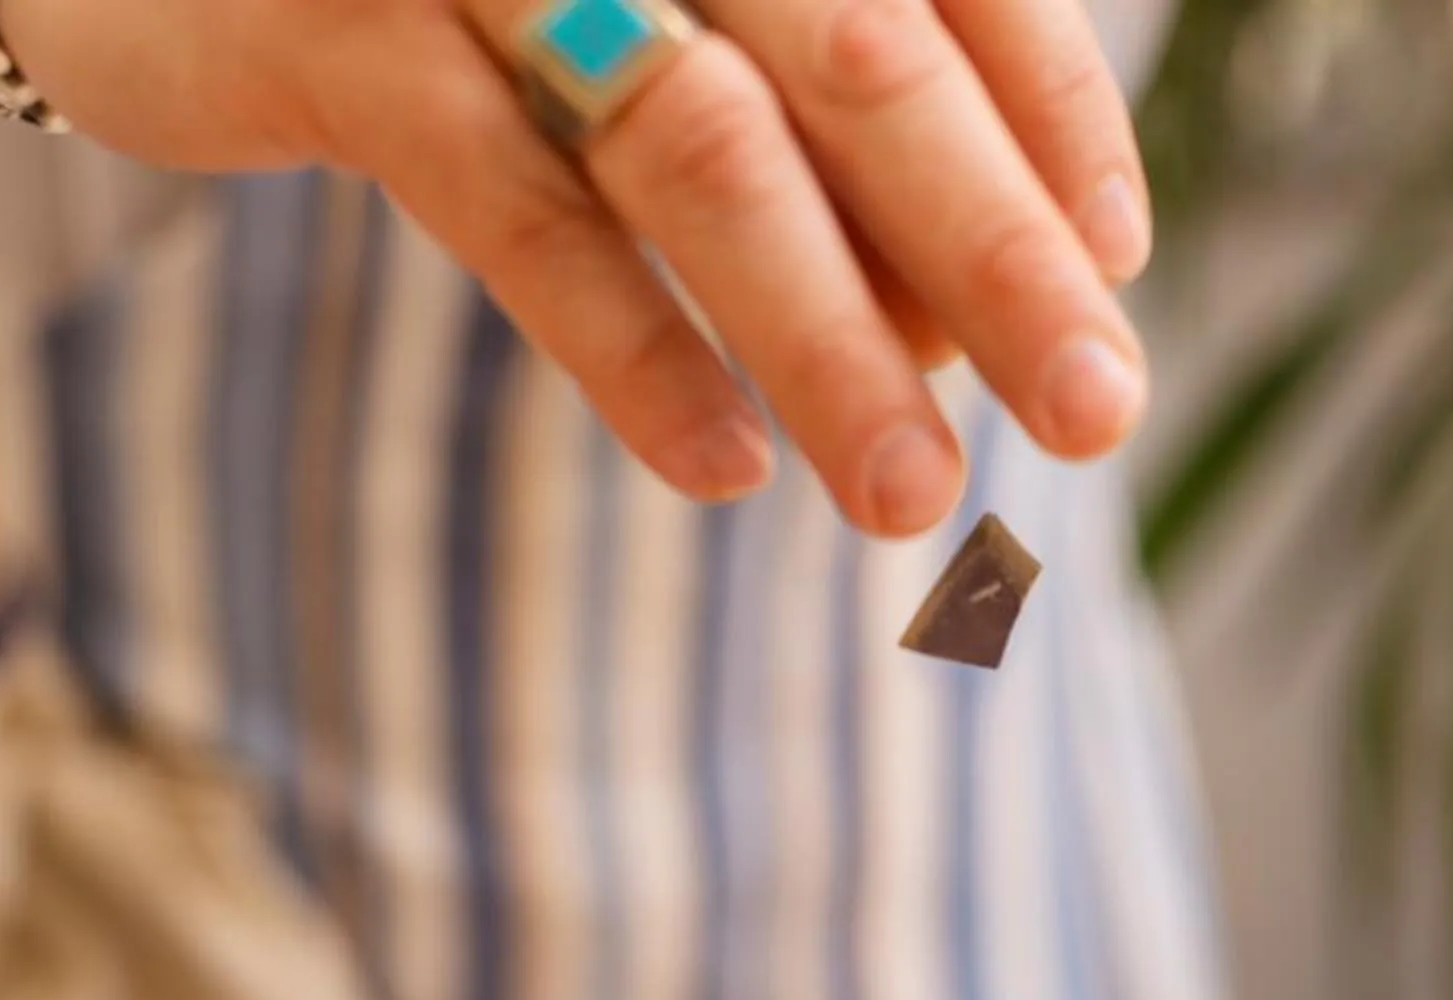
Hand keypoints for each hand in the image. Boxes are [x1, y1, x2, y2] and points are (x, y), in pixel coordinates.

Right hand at [0, 0, 1153, 534]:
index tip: (1117, 263)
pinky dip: (628, 346)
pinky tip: (722, 466)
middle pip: (865, 57)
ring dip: (826, 338)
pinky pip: (512, 204)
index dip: (1053, 113)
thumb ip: (811, 126)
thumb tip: (965, 329)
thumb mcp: (659, 14)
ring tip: (910, 498)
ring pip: (699, 143)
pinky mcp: (334, 30)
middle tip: (1098, 410)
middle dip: (996, 252)